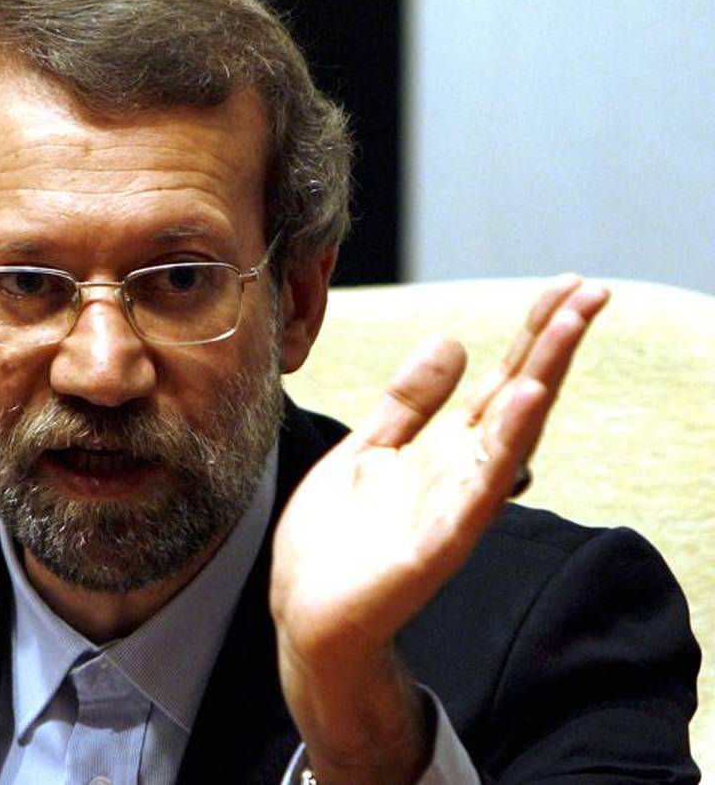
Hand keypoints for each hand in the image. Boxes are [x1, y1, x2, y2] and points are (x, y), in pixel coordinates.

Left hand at [270, 275, 609, 784]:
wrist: (307, 615)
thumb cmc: (338, 540)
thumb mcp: (369, 449)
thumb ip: (410, 402)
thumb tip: (455, 339)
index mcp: (444, 451)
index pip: (500, 380)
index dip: (532, 333)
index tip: (567, 285)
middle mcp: (460, 474)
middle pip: (518, 397)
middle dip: (553, 343)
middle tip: (593, 289)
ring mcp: (454, 507)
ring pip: (511, 435)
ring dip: (542, 379)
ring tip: (570, 325)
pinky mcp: (437, 542)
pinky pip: (479, 488)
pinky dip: (504, 444)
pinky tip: (523, 401)